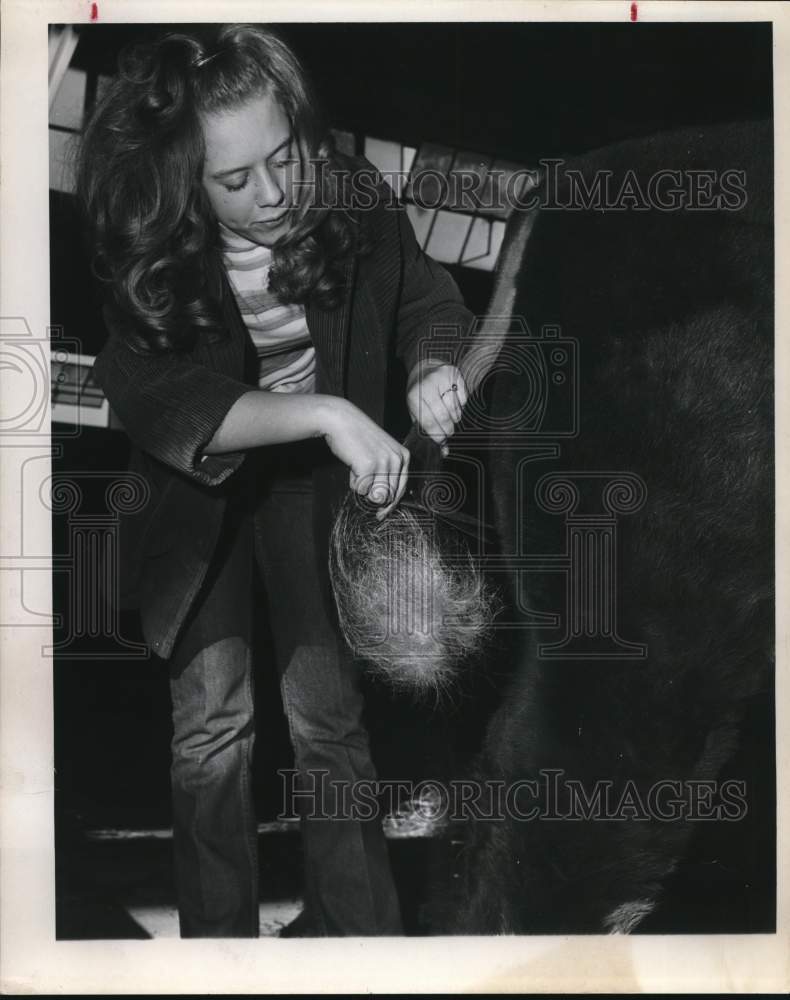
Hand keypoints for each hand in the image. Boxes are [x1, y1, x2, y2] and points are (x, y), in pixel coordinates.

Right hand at [321, 398, 409, 518]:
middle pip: (388, 496)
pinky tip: (352, 465)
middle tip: (361, 477)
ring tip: (358, 468)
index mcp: (403, 456)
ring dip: (363, 488)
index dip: (390, 504)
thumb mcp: (380, 453)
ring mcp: (384, 463)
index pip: (401, 490)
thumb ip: (385, 476)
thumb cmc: (358, 438)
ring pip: (375, 495)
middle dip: (373, 494)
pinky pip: (361, 489)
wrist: (340, 420)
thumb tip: (382, 504)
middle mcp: (397, 459)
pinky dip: (353, 482)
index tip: (381, 514)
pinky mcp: (369, 466)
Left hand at [406, 360, 467, 457]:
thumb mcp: (415, 409)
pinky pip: (464, 398)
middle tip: (448, 432)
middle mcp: (427, 385)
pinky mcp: (454, 373)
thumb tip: (444, 450)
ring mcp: (442, 377)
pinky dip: (461, 406)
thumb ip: (427, 429)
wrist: (423, 367)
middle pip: (443, 416)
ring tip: (449, 417)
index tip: (442, 441)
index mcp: (414, 395)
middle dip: (448, 429)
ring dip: (455, 418)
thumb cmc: (418, 393)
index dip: (437, 435)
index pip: (428, 421)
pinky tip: (453, 404)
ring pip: (455, 408)